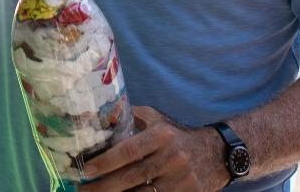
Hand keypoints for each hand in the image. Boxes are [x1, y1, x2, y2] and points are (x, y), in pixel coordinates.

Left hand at [82, 106, 227, 191]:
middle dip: (104, 187)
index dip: (106, 162)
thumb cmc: (178, 137)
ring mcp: (181, 180)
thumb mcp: (159, 121)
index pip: (129, 151)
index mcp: (162, 135)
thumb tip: (98, 116)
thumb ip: (133, 117)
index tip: (86, 169)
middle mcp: (172, 157)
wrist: (217, 154)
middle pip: (132, 177)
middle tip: (82, 191)